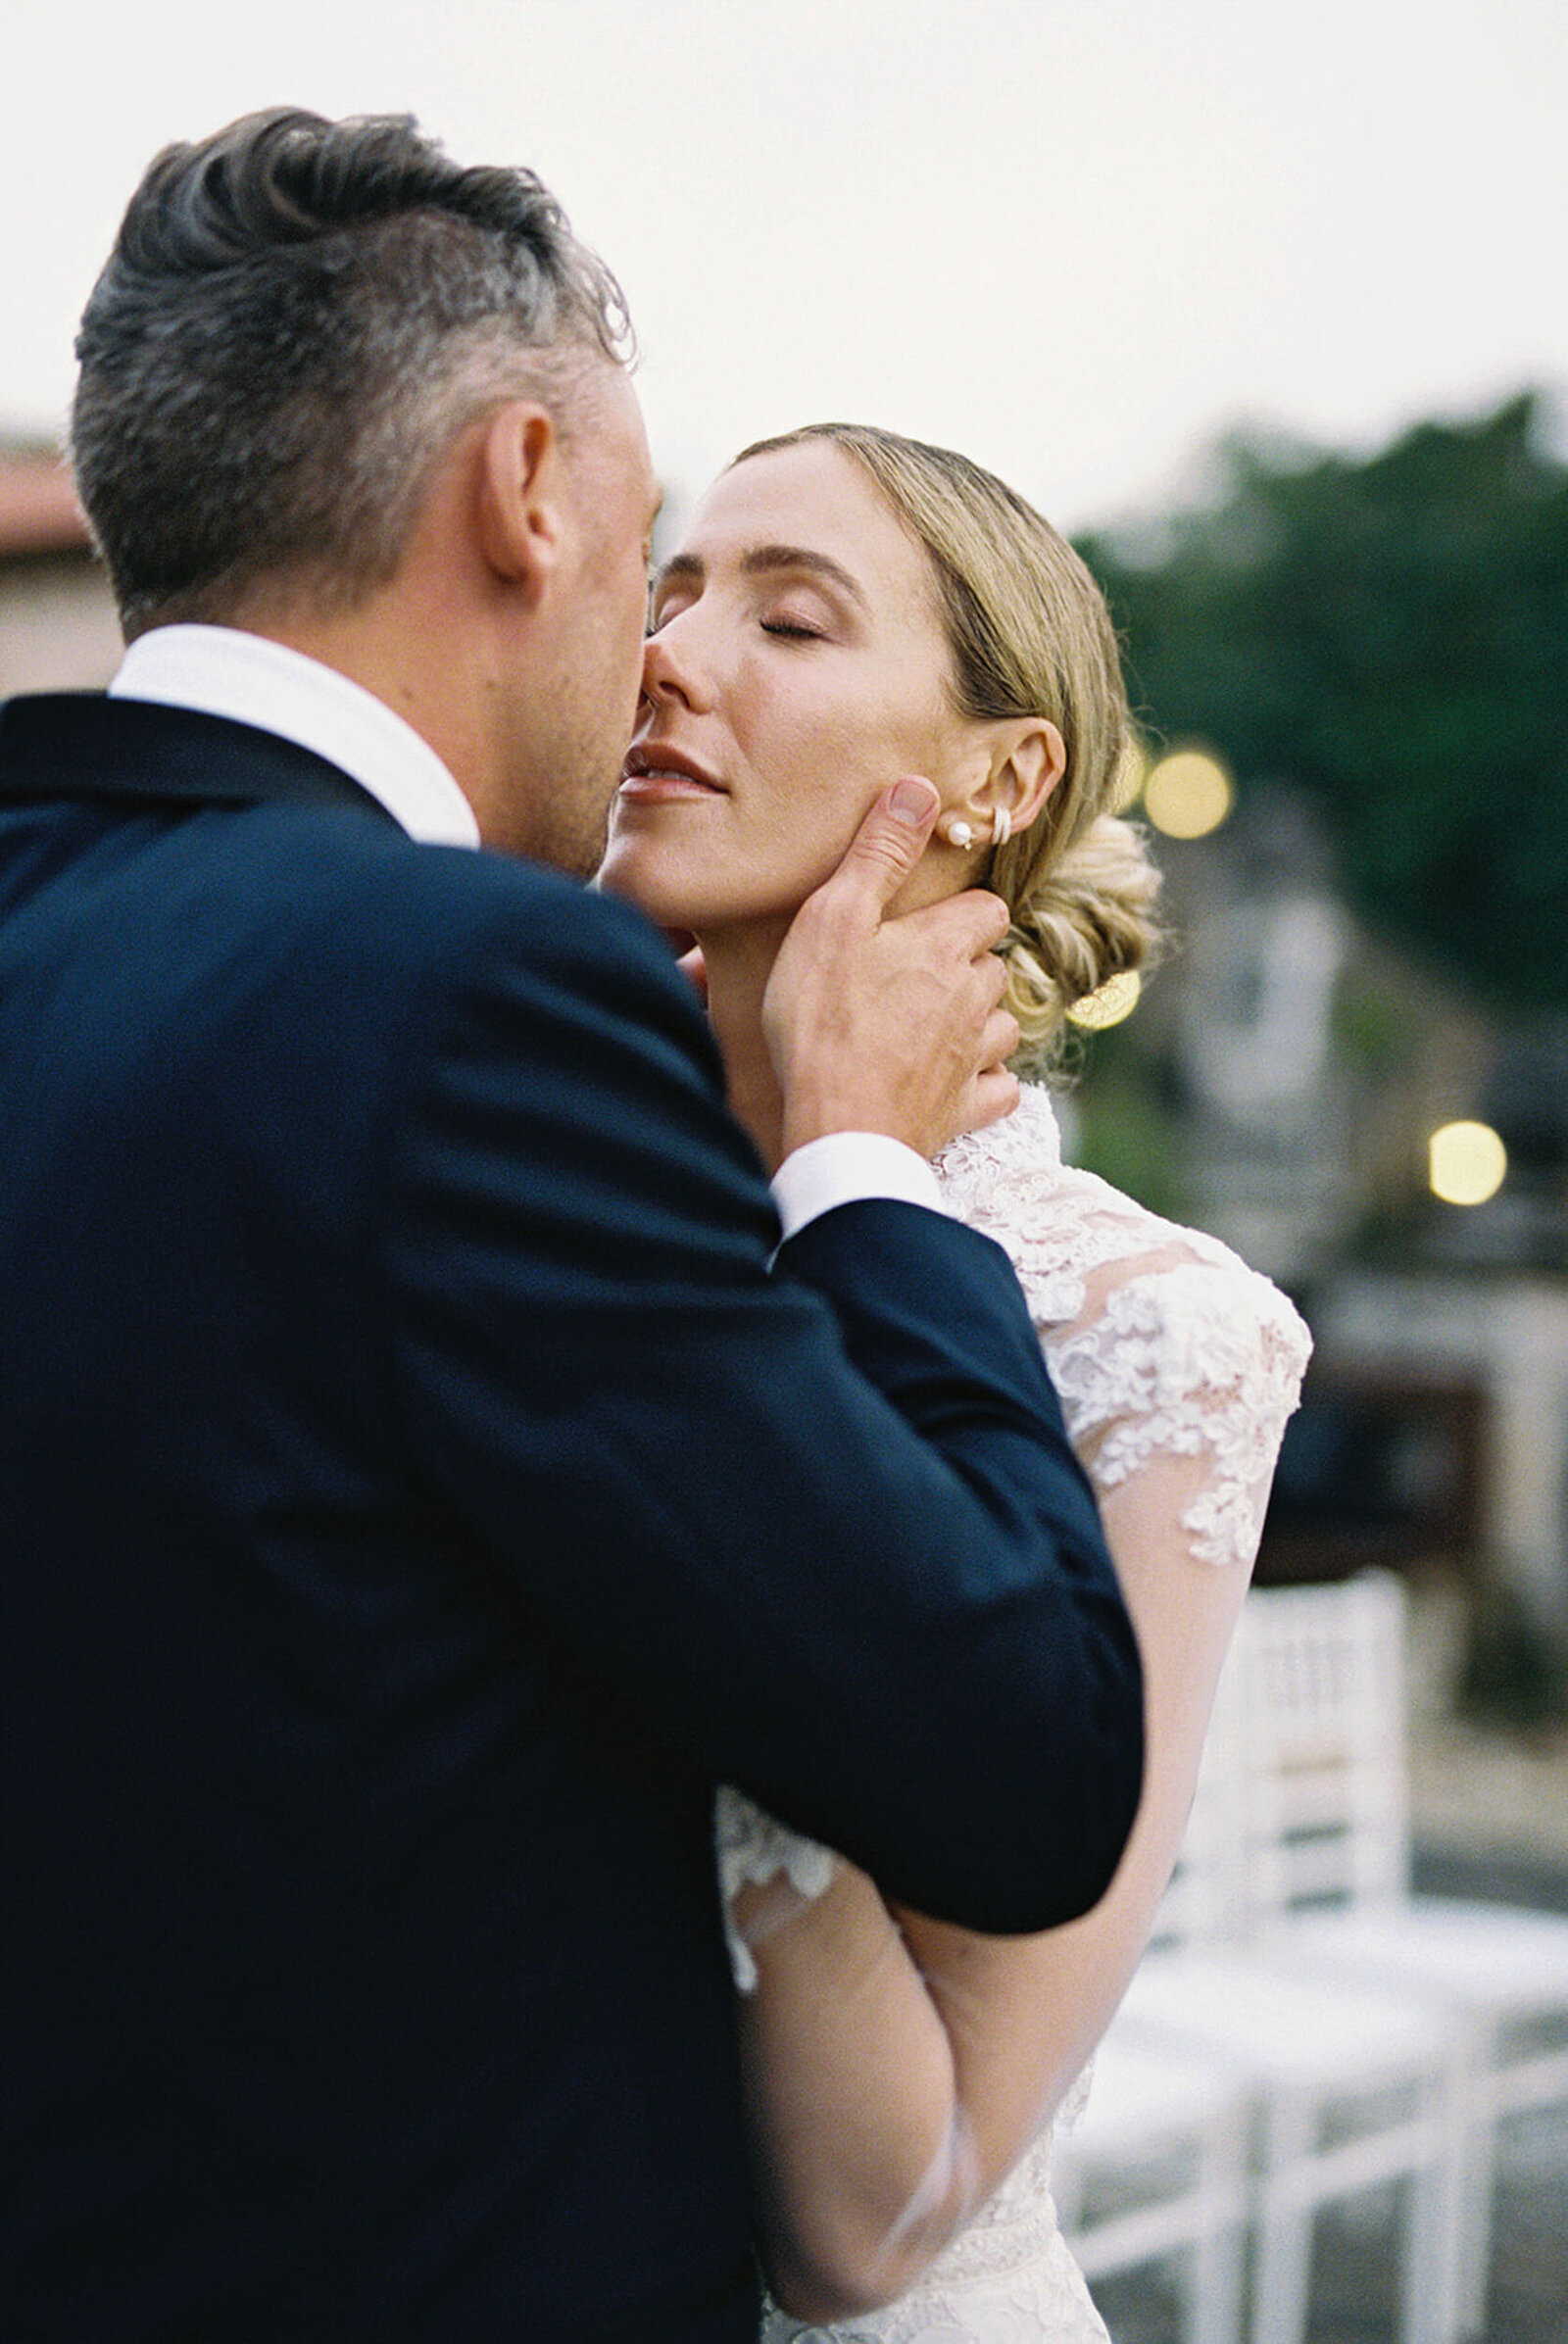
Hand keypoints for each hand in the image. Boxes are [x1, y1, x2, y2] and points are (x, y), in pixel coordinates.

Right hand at [764, 778, 1019, 1162]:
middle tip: (921, 971)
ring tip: (942, 1022)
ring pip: (1003, 1026)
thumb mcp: (834, 920)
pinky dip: (988, 1083)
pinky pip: (1000, 1091)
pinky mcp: (965, 1110)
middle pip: (994, 967)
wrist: (839, 1125)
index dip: (963, 912)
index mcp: (945, 945)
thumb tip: (919, 788)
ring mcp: (974, 1058)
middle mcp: (973, 998)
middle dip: (968, 965)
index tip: (932, 917)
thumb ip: (878, 854)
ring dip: (982, 1021)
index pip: (987, 910)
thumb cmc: (823, 1021)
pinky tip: (963, 1080)